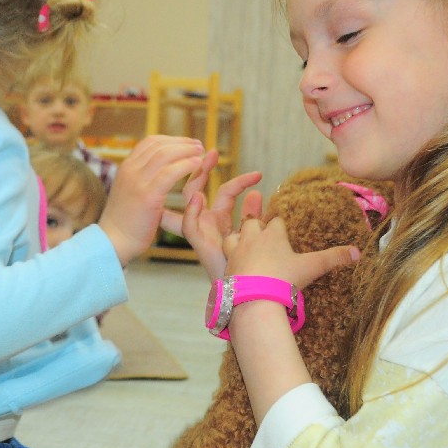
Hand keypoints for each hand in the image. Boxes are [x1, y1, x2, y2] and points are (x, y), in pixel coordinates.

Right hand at [100, 135, 204, 265]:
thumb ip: (140, 179)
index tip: (187, 144)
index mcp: (126, 168)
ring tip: (201, 153)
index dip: (171, 140)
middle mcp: (130, 170)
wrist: (113, 241)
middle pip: (159, 145)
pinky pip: (170, 172)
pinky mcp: (148, 195)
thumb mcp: (128, 193)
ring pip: (165, 155)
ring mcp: (138, 181)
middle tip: (199, 145)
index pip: (149, 143)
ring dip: (187, 150)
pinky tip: (198, 165)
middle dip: (182, 143)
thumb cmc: (124, 223)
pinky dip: (186, 165)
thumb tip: (156, 173)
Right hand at [161, 151, 262, 277]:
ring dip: (196, 179)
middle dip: (203, 169)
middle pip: (199, 189)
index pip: (226, 192)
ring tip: (205, 161)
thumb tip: (258, 192)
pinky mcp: (198, 244)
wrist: (244, 296)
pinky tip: (199, 197)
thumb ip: (252, 214)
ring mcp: (201, 231)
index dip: (239, 181)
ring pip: (190, 200)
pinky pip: (188, 225)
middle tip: (212, 152)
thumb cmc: (250, 269)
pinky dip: (191, 211)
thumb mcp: (253, 235)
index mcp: (221, 220)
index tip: (259, 174)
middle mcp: (208, 223)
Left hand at [225, 215, 360, 290]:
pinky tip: (235, 265)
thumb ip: (334, 258)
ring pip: (233, 236)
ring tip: (242, 242)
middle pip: (252, 223)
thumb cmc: (284, 279)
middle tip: (262, 230)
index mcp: (273, 235)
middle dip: (257, 224)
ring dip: (238, 238)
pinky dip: (230, 258)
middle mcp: (252, 239)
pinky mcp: (226, 268)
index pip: (276, 223)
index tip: (283, 229)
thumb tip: (358, 252)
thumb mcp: (312, 267)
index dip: (280, 226)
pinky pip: (226, 257)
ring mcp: (237, 252)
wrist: (255, 299)